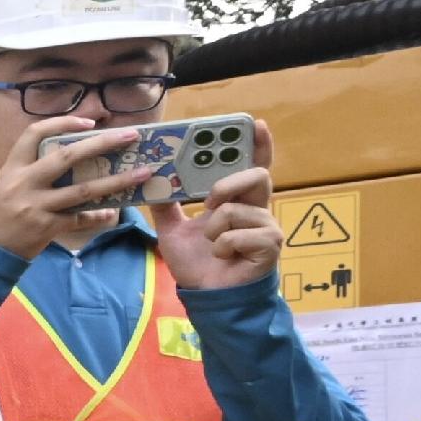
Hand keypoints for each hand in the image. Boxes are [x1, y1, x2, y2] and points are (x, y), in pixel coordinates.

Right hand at [0, 112, 150, 260]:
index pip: (35, 133)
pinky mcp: (46, 227)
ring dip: (117, 181)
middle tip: (130, 135)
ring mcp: (36, 206)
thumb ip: (32, 170)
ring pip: (83, 190)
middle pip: (67, 157)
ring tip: (142, 173)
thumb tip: (71, 157)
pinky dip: (98, 216)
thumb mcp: (6, 184)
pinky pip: (80, 219)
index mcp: (13, 168)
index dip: (63, 122)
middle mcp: (24, 183)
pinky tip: (113, 212)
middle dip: (102, 143)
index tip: (89, 122)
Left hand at [152, 118, 280, 292]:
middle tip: (210, 200)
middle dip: (228, 183)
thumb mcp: (172, 229)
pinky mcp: (270, 245)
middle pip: (256, 175)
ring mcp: (267, 226)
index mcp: (237, 201)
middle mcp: (256, 209)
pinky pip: (237, 234)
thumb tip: (150, 179)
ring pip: (235, 209)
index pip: (252, 166)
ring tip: (212, 244)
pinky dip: (222, 246)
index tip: (257, 124)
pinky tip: (224, 256)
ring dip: (213, 229)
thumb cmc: (198, 263)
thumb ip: (165, 205)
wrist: (206, 295)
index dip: (258, 145)